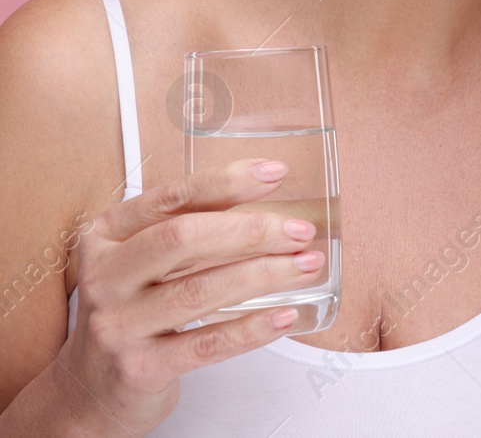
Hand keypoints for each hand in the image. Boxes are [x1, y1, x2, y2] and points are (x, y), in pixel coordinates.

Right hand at [56, 159, 325, 432]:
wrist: (92, 389)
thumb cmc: (133, 312)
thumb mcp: (144, 262)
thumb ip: (192, 229)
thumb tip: (270, 197)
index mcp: (107, 237)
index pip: (171, 198)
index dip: (226, 182)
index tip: (274, 173)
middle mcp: (106, 277)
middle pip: (183, 239)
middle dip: (250, 231)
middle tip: (300, 231)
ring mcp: (118, 325)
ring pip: (199, 291)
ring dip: (263, 275)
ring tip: (306, 265)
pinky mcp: (139, 368)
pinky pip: (206, 343)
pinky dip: (252, 328)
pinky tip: (285, 315)